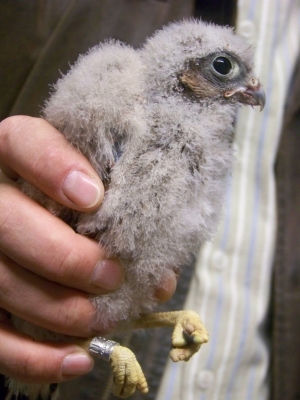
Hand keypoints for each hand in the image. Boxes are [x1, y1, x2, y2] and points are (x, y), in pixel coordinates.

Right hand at [0, 116, 175, 383]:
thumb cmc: (89, 206)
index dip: (53, 166)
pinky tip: (78, 359)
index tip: (94, 196)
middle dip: (62, 256)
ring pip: (0, 282)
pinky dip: (34, 357)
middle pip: (5, 222)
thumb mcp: (101, 192)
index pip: (22, 142)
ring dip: (57, 309)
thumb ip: (127, 217)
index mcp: (17, 156)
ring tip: (103, 317)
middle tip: (110, 275)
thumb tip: (158, 278)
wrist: (49, 223)